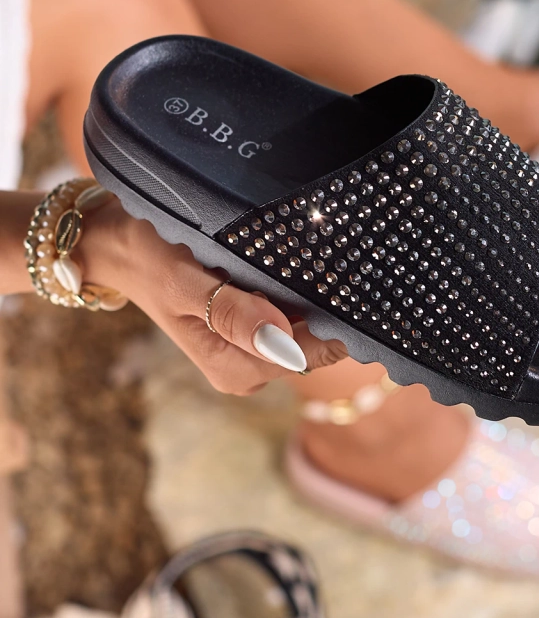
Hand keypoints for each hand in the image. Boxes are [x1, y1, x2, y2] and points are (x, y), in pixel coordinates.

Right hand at [78, 198, 347, 393]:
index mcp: (232, 368)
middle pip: (313, 345)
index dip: (329, 323)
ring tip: (292, 260)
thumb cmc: (150, 260)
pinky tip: (283, 267)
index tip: (336, 284)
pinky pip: (291, 318)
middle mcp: (245, 368)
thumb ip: (231, 313)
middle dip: (320, 307)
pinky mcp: (252, 332)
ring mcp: (250, 351)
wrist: (124, 249)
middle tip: (312, 261)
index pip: (309, 356)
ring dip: (308, 298)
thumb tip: (281, 339)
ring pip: (305, 330)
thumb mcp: (182, 282)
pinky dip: (295, 294)